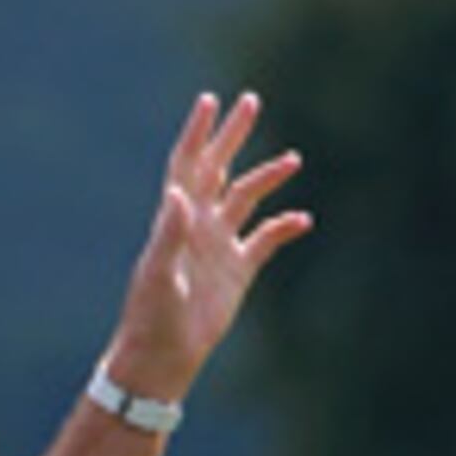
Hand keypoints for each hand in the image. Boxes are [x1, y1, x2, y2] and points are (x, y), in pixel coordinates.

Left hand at [99, 92, 313, 399]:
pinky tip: (303, 219)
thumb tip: (178, 194)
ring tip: (294, 159)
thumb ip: (169, 233)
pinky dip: (283, 227)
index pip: (188, 164)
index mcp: (176, 217)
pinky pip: (265, 239)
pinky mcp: (237, 270)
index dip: (198, 133)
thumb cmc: (152, 314)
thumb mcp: (160, 273)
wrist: (163, 353)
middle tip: (250, 102)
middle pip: (218, 168)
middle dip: (233, 136)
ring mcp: (218, 244)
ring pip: (246, 198)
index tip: (210, 101)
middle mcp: (198, 223)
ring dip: (267, 178)